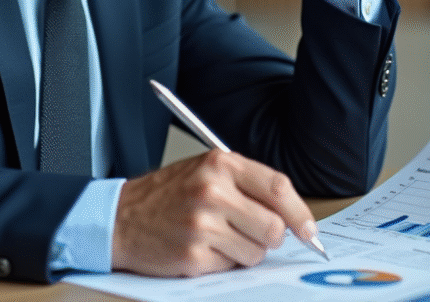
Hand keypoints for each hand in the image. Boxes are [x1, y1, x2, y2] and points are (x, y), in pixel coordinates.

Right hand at [110, 150, 318, 276]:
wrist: (120, 217)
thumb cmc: (166, 194)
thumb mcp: (205, 171)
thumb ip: (246, 185)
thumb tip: (291, 216)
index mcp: (220, 164)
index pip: (278, 188)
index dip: (300, 214)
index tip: (309, 230)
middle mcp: (212, 191)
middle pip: (274, 227)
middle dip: (268, 236)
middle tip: (248, 231)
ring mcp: (202, 224)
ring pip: (256, 252)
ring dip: (243, 251)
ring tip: (216, 236)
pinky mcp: (193, 255)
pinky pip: (231, 267)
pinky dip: (221, 262)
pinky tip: (200, 247)